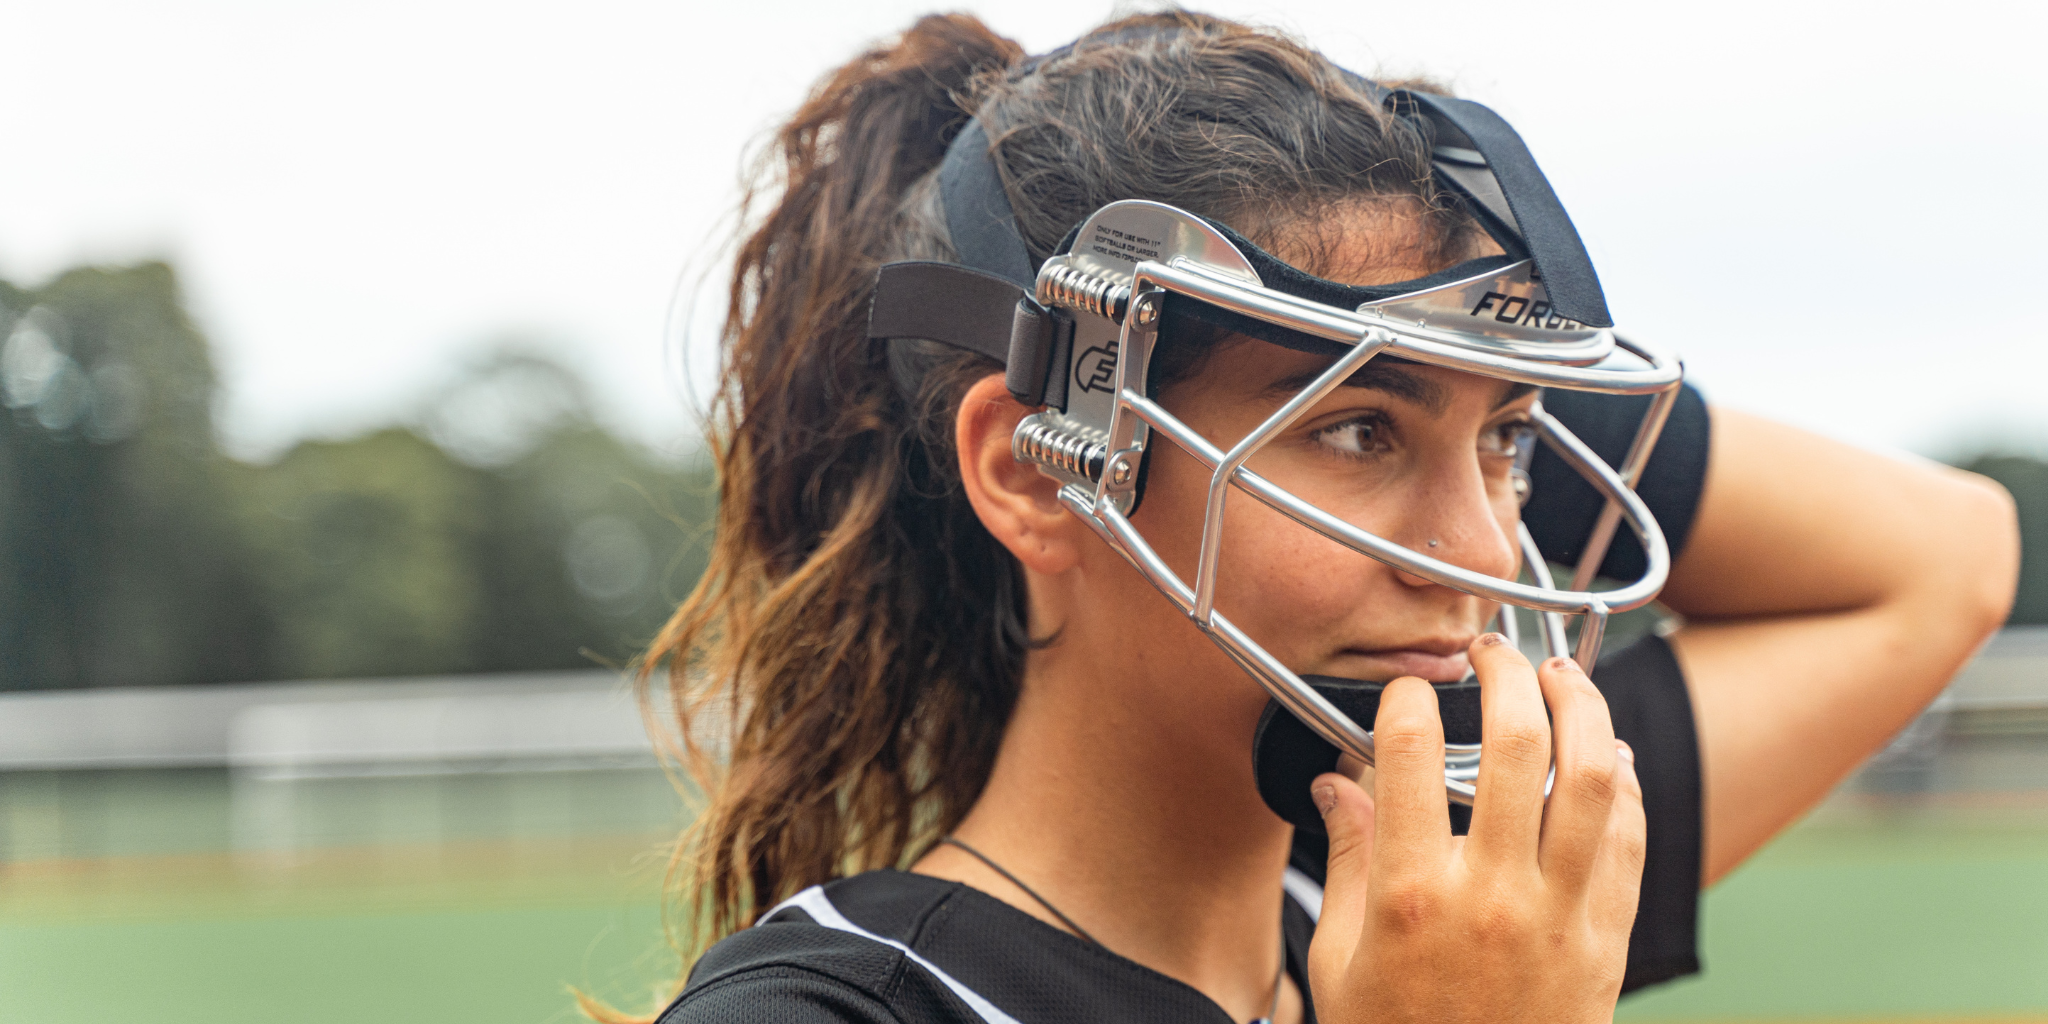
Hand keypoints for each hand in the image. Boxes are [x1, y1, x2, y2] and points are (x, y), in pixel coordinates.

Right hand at [1306, 634, 1645, 1023]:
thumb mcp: (1338, 961)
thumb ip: (1346, 860)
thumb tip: (1334, 785)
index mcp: (1411, 896)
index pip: (1408, 753)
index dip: (1407, 700)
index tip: (1406, 692)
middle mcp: (1491, 896)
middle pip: (1517, 743)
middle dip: (1507, 674)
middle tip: (1493, 653)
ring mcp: (1559, 917)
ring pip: (1594, 779)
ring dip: (1584, 710)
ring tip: (1564, 680)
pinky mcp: (1605, 942)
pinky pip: (1631, 841)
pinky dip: (1625, 785)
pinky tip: (1607, 757)